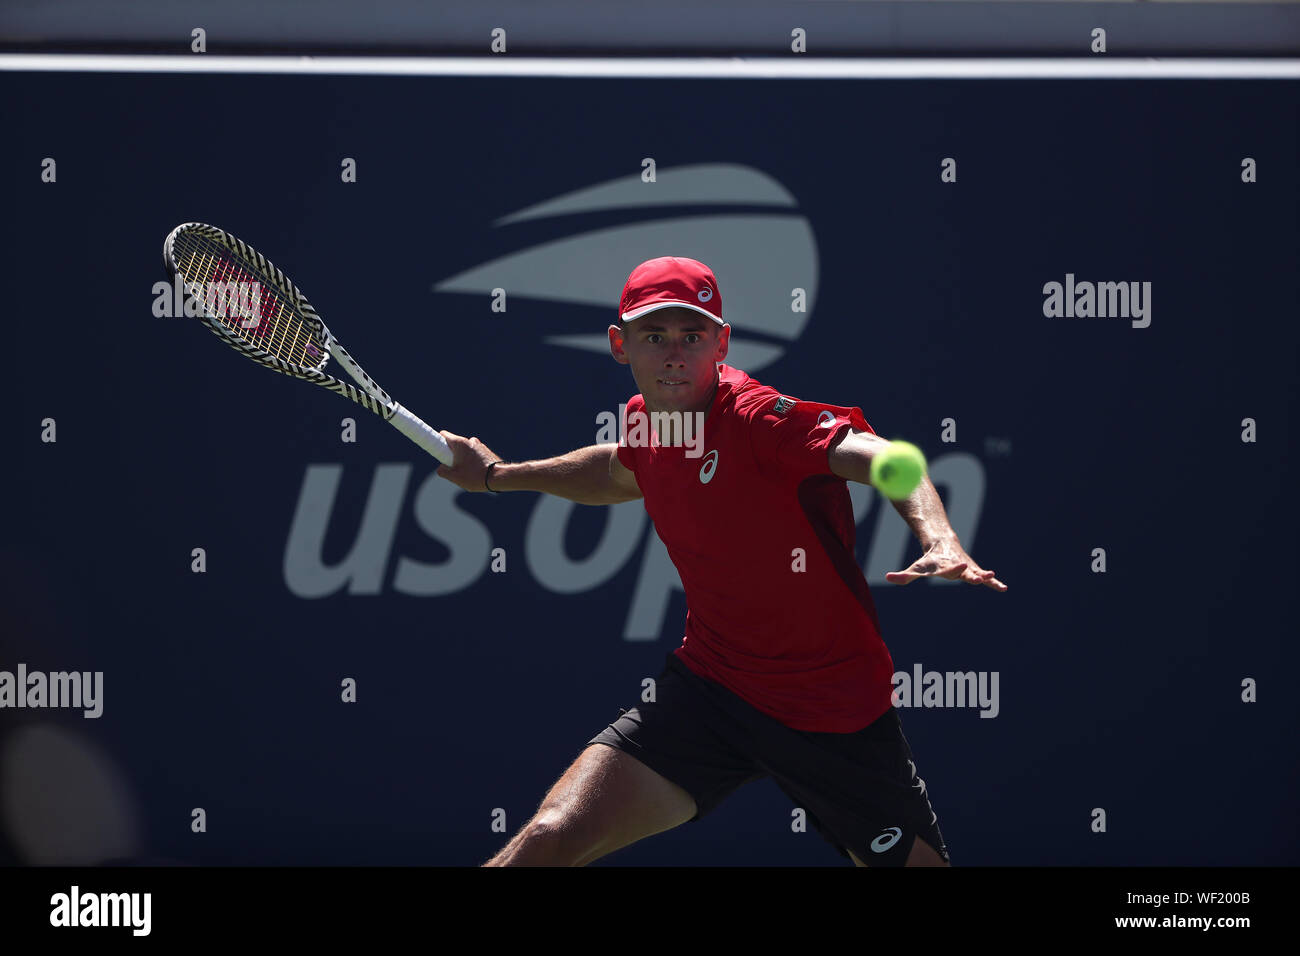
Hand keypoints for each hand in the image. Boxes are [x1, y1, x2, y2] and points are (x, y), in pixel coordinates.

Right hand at [434, 431, 503, 491]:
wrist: (500, 477)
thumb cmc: (476, 476)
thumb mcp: (454, 477)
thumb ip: (442, 471)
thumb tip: (441, 468)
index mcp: (460, 443)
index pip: (443, 435)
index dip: (437, 442)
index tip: (436, 451)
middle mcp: (470, 440)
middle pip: (454, 444)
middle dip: (450, 455)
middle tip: (453, 468)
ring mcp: (479, 445)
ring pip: (464, 450)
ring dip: (462, 459)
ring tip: (467, 473)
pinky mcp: (486, 451)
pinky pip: (474, 454)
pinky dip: (471, 461)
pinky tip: (475, 473)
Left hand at [886, 539, 1006, 590]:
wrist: (944, 544)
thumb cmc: (929, 560)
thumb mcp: (916, 568)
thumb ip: (904, 575)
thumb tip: (888, 577)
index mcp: (944, 566)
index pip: (949, 569)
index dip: (954, 568)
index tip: (961, 566)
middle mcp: (957, 566)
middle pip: (965, 572)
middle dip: (971, 574)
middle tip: (978, 577)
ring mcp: (967, 568)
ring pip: (977, 574)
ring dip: (986, 578)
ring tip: (998, 583)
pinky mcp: (974, 571)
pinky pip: (985, 578)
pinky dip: (993, 583)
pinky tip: (1003, 588)